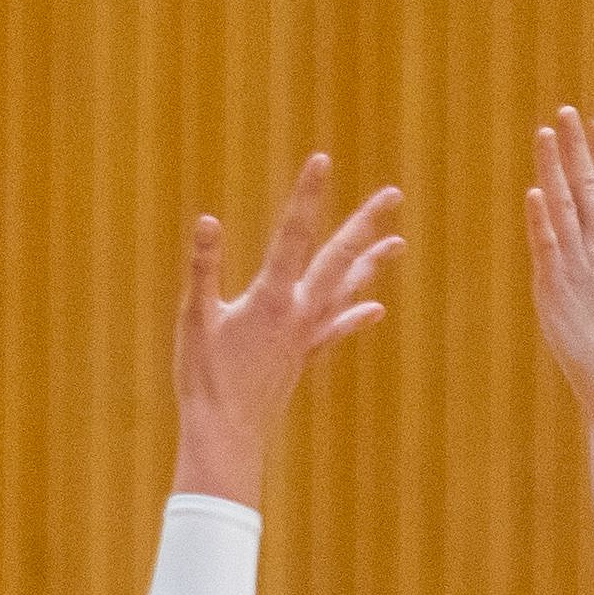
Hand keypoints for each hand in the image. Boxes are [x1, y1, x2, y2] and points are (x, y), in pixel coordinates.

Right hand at [171, 153, 401, 504]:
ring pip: (347, 290)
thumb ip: (203, 267)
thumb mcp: (195, 318)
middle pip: (338, 258)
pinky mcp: (303, 357)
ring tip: (399, 241)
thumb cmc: (203, 378)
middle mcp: (299, 312)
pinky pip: (336, 330)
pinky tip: (376, 307)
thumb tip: (207, 220)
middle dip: (364, 224)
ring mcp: (306, 336)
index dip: (307, 195)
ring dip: (372, 264)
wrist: (225, 434)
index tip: (322, 160)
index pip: (294, 234)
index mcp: (272, 298)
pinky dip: (356, 315)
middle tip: (394, 195)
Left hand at [525, 109, 593, 414]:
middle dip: (576, 148)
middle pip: (587, 187)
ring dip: (553, 168)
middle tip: (566, 112)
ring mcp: (576, 265)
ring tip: (544, 134)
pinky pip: (545, 244)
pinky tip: (535, 190)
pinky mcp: (553, 285)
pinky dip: (540, 217)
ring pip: (563, 206)